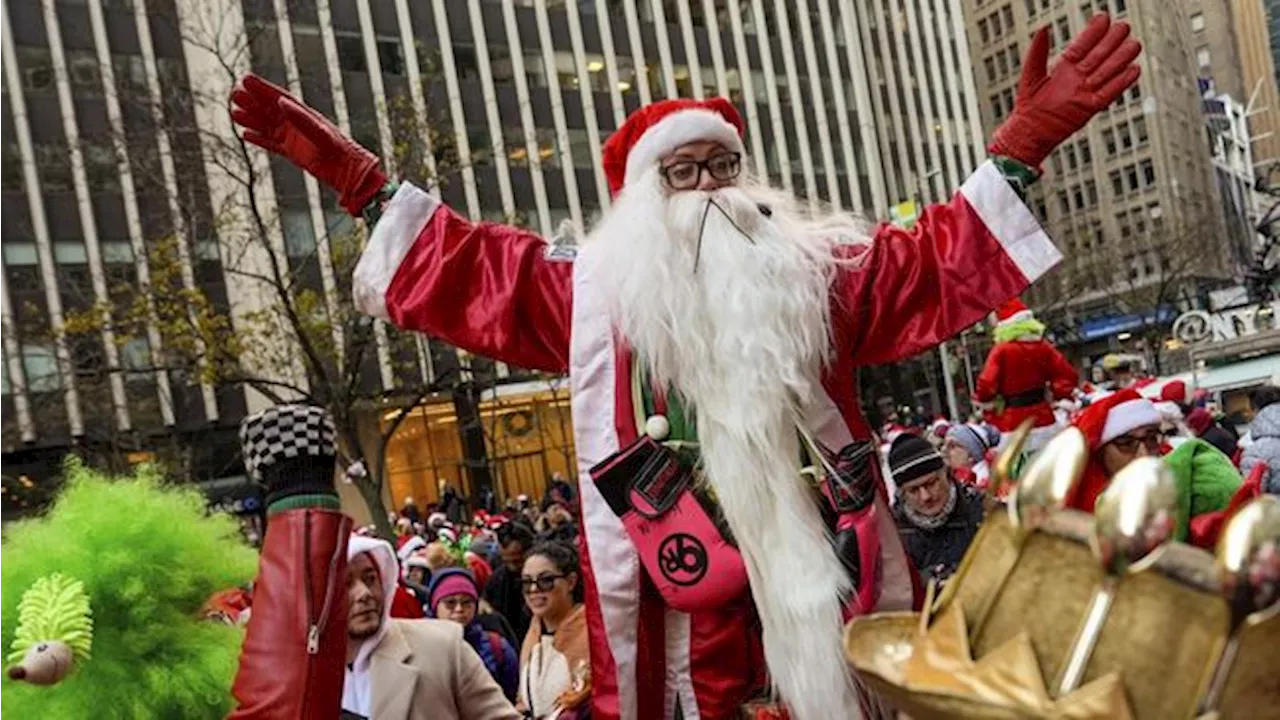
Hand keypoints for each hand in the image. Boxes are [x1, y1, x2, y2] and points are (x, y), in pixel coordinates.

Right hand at [230, 73, 386, 215]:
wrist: (347, 171)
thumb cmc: (338, 149)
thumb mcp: (319, 132)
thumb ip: (301, 118)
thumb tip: (280, 101)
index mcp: (304, 114)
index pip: (278, 97)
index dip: (261, 88)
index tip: (244, 78)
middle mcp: (297, 124)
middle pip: (269, 110)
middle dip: (252, 101)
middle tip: (233, 93)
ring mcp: (294, 138)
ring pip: (266, 126)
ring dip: (251, 119)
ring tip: (234, 112)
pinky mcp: (292, 153)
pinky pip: (271, 144)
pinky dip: (258, 139)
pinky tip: (245, 134)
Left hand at [989, 13, 1141, 167]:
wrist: (1029, 131)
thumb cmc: (1028, 105)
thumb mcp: (1031, 74)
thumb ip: (1037, 52)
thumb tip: (1042, 29)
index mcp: (1064, 68)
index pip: (1082, 46)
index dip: (1093, 32)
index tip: (1103, 17)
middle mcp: (1078, 78)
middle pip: (1099, 56)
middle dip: (1111, 41)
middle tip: (1124, 26)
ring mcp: (1085, 92)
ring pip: (1107, 72)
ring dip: (1121, 59)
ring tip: (1134, 44)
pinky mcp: (1090, 108)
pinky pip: (1109, 93)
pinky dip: (1121, 83)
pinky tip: (1134, 70)